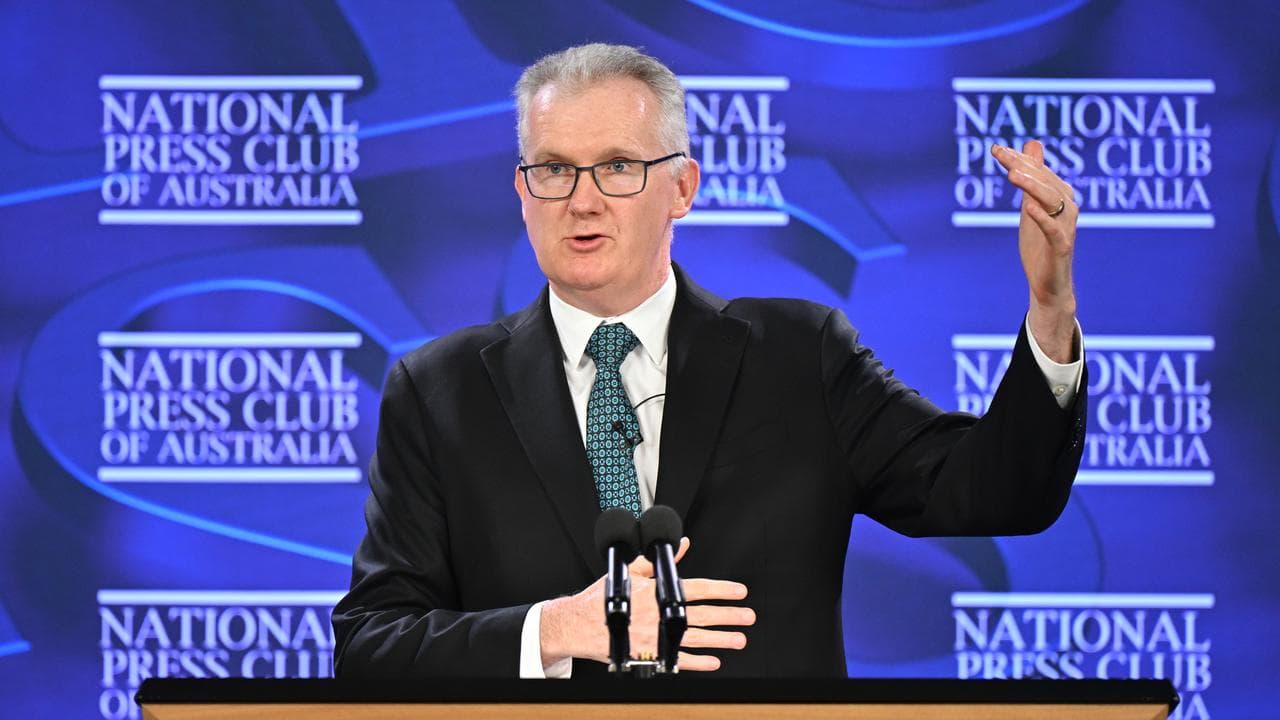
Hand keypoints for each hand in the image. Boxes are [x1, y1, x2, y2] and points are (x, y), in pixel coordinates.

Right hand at [540, 537, 754, 670]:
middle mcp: (660, 614)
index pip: (698, 588)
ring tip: (739, 640)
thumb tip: (682, 544)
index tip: (740, 591)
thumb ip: (658, 560)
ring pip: (696, 638)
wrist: (579, 625)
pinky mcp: (650, 655)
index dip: (722, 589)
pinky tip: (714, 662)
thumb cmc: (604, 598)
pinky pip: (679, 660)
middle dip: (729, 616)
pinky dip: (698, 662)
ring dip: (721, 639)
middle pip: (703, 614)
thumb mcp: (630, 571)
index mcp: (658, 591)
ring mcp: (656, 636)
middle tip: (748, 617)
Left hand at [993, 140, 1078, 361]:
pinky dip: (1042, 217)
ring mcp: (1065, 227)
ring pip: (1053, 200)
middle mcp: (1067, 207)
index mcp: (1060, 196)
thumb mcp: (1031, 205)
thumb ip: (1031, 178)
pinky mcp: (1062, 247)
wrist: (1047, 283)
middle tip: (1002, 156)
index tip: (995, 149)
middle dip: (1023, 167)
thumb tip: (1031, 144)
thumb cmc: (1039, 243)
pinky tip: (1027, 207)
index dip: (1019, 159)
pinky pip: (1054, 230)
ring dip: (1032, 185)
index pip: (1038, 172)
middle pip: (1045, 181)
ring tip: (1012, 175)